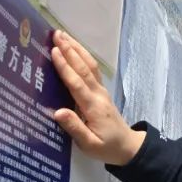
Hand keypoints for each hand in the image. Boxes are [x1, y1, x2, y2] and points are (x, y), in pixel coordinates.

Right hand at [50, 30, 145, 165]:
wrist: (128, 147)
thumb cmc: (107, 148)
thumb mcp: (89, 144)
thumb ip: (75, 128)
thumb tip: (58, 112)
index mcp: (93, 107)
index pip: (77, 83)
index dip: (65, 66)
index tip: (53, 51)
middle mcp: (98, 95)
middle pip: (84, 68)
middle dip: (70, 50)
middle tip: (56, 34)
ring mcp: (101, 91)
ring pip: (90, 65)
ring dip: (77, 49)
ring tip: (63, 35)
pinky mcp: (102, 92)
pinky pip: (92, 70)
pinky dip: (83, 56)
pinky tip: (75, 49)